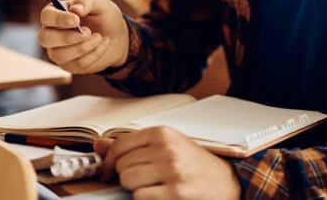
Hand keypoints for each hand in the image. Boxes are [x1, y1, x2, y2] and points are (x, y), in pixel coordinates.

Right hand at [37, 0, 128, 73]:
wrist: (117, 36)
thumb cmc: (104, 16)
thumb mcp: (101, 3)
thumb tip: (75, 9)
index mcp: (56, 13)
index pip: (46, 16)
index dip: (58, 19)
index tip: (76, 20)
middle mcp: (52, 33)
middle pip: (45, 38)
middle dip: (67, 37)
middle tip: (88, 32)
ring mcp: (58, 51)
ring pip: (60, 55)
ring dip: (83, 47)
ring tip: (99, 36)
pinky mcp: (69, 65)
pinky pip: (76, 64)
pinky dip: (94, 54)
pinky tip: (103, 44)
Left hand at [95, 128, 240, 199]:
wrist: (228, 183)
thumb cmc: (195, 165)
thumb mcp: (167, 146)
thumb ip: (132, 145)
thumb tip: (98, 145)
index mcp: (164, 133)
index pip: (120, 145)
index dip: (109, 161)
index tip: (108, 171)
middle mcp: (167, 149)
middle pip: (122, 165)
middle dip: (128, 176)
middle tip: (145, 179)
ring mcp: (171, 172)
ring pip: (128, 182)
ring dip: (137, 189)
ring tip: (155, 187)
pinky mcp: (174, 194)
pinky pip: (140, 198)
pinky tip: (161, 196)